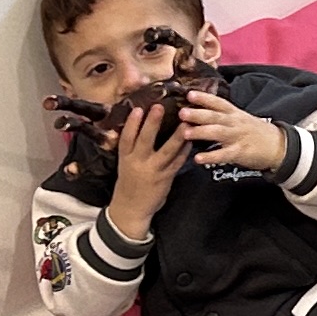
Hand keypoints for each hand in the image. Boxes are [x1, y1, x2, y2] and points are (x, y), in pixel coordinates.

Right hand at [104, 98, 192, 237]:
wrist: (131, 208)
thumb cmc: (129, 182)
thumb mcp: (125, 163)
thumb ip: (132, 147)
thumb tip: (142, 124)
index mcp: (125, 158)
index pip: (126, 138)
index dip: (132, 123)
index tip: (138, 108)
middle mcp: (138, 163)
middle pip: (144, 140)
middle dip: (152, 123)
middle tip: (159, 107)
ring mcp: (153, 171)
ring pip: (166, 151)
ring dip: (177, 136)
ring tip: (185, 122)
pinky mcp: (165, 178)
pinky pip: (177, 162)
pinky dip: (184, 151)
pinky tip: (191, 140)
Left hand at [172, 94, 288, 177]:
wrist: (278, 146)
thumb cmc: (254, 132)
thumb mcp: (240, 118)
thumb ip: (222, 115)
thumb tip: (200, 110)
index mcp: (234, 113)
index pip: (218, 103)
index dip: (204, 98)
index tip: (189, 94)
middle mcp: (234, 123)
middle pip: (215, 116)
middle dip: (198, 114)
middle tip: (181, 112)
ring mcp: (237, 137)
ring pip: (217, 133)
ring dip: (201, 132)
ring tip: (185, 133)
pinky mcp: (240, 153)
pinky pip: (223, 154)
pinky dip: (210, 156)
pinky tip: (198, 158)